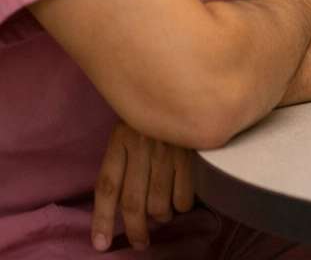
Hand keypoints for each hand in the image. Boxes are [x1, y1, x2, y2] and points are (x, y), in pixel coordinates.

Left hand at [92, 120, 193, 251]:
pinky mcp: (194, 153)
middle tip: (140, 243)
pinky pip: (184, 195)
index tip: (101, 243)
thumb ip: (124, 156)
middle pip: (132, 202)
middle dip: (135, 229)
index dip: (102, 219)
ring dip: (161, 216)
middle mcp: (142, 147)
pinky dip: (182, 205)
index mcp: (122, 139)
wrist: (189, 83)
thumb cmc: (157, 109)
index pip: (107, 187)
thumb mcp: (132, 125)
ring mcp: (169, 151)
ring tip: (164, 214)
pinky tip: (182, 201)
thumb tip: (120, 199)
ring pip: (158, 203)